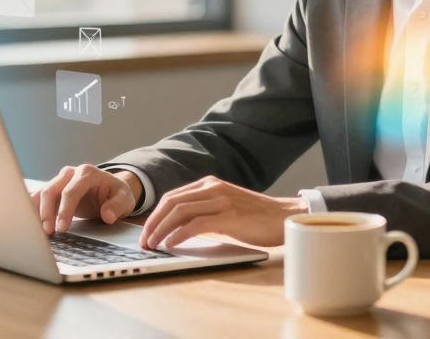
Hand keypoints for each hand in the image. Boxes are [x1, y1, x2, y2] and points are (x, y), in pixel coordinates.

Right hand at [29, 164, 141, 234]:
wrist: (110, 189)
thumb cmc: (117, 194)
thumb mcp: (125, 199)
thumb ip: (117, 206)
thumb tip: (108, 215)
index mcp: (88, 173)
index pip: (71, 191)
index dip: (64, 210)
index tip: (62, 228)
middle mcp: (71, 173)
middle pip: (51, 190)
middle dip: (47, 212)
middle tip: (48, 233)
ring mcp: (60, 180)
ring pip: (42, 193)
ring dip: (37, 211)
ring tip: (36, 231)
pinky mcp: (54, 189)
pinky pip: (39, 197)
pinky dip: (33, 209)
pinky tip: (30, 223)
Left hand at [140, 176, 305, 249]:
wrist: (285, 217)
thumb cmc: (257, 217)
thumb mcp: (226, 207)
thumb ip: (205, 211)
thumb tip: (178, 229)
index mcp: (210, 184)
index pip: (173, 196)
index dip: (155, 215)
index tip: (146, 231)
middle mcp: (213, 188)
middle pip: (171, 202)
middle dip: (153, 222)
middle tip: (144, 240)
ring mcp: (221, 200)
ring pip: (179, 212)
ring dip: (161, 229)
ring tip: (153, 244)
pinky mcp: (229, 216)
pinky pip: (196, 224)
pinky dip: (179, 234)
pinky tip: (171, 243)